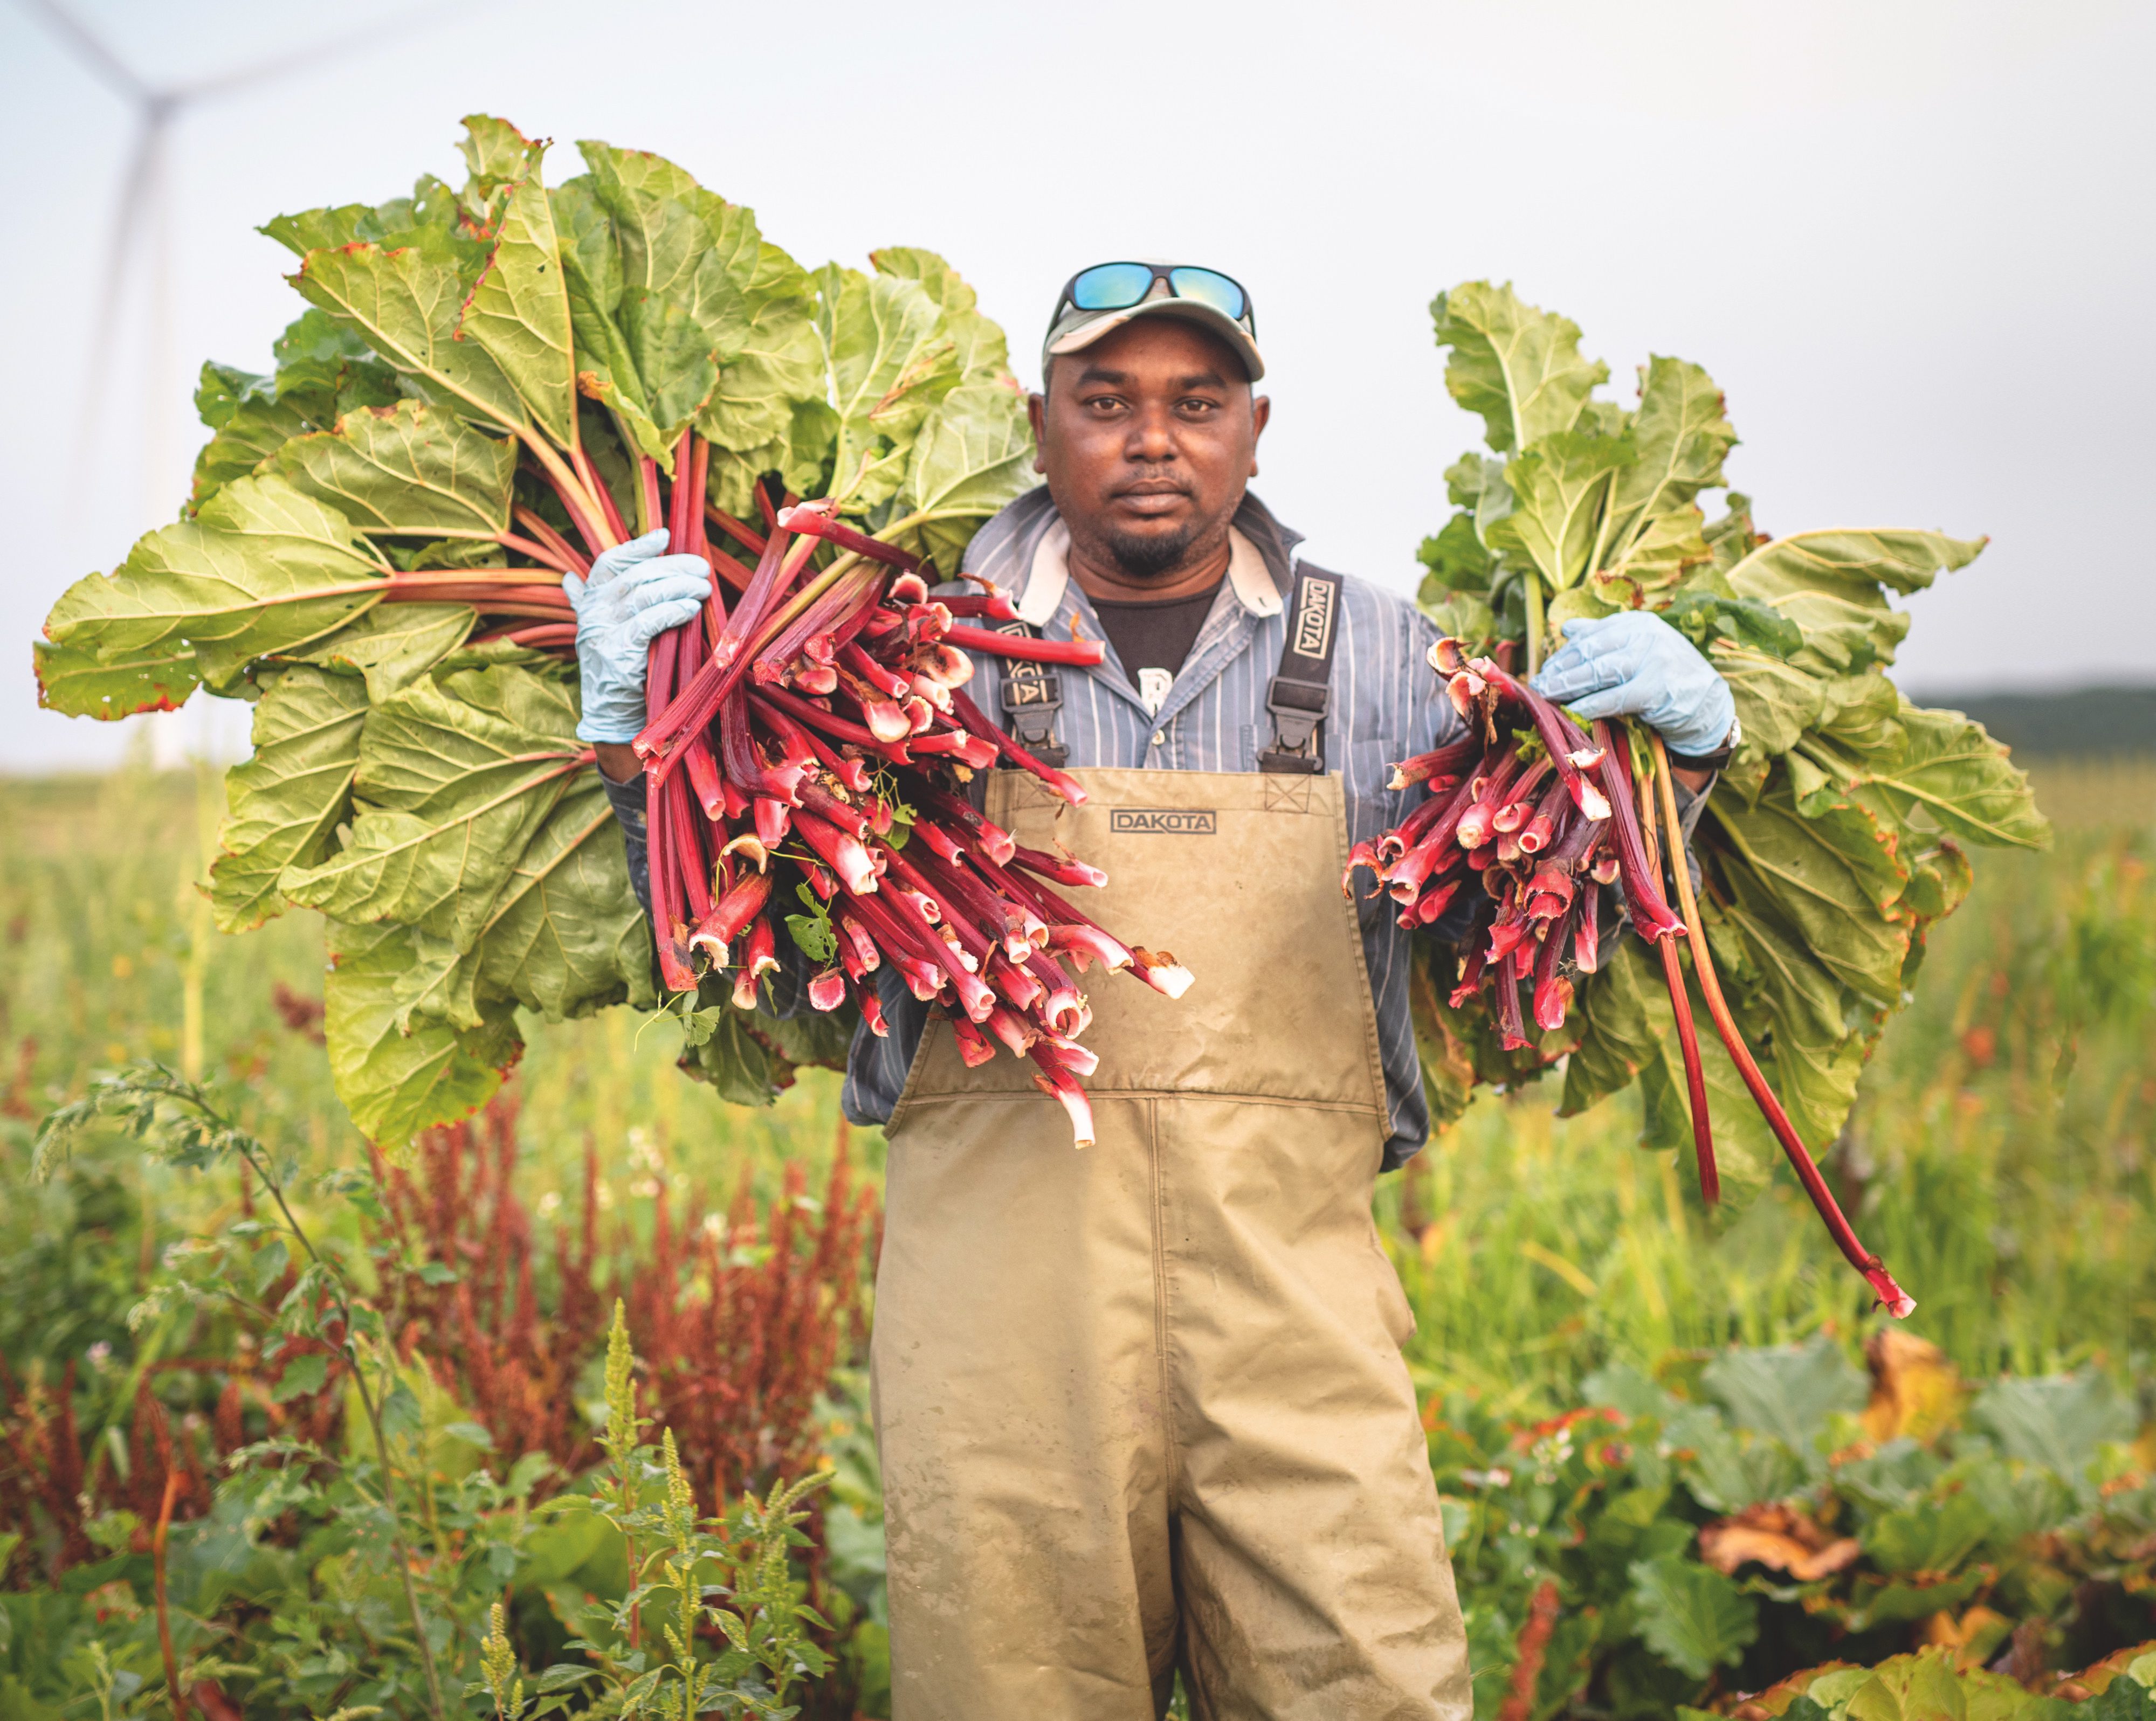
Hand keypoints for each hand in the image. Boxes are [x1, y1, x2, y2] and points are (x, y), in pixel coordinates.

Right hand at [566, 529, 712, 744]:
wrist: (610, 715)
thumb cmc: (616, 670)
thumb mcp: (599, 632)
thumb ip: (590, 604)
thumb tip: (569, 578)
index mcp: (589, 602)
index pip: (608, 563)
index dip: (636, 547)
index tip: (664, 536)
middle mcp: (592, 613)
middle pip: (635, 576)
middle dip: (672, 567)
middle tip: (702, 567)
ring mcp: (602, 632)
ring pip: (644, 595)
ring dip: (679, 586)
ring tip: (704, 586)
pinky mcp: (617, 653)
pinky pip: (648, 622)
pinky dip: (672, 611)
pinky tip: (691, 608)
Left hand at [1530, 611, 1734, 757]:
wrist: (1709, 704)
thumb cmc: (1667, 676)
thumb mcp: (1639, 647)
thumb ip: (1605, 637)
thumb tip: (1567, 627)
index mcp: (1638, 623)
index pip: (1590, 636)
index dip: (1562, 655)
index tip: (1543, 670)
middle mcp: (1646, 635)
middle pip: (1590, 652)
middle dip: (1559, 670)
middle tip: (1537, 685)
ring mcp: (1653, 659)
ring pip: (1598, 672)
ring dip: (1567, 686)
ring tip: (1546, 696)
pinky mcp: (1657, 688)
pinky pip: (1614, 698)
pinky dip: (1590, 704)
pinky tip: (1572, 710)